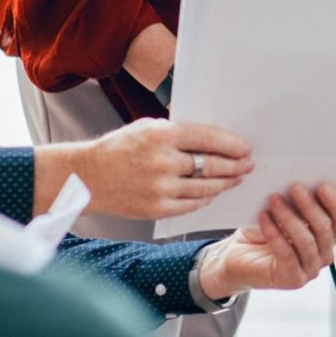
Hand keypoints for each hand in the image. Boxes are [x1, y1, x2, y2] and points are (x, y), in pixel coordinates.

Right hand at [73, 118, 251, 220]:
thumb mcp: (146, 127)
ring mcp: (160, 188)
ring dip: (225, 183)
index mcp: (162, 135)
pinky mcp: (156, 208)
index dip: (231, 144)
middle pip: (212, 165)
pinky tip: (213, 193)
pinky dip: (205, 199)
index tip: (245, 148)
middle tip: (247, 165)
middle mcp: (163, 161)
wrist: (88, 176)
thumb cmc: (119, 148)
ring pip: (205, 188)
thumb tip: (212, 136)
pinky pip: (191, 205)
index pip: (208, 138)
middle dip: (235, 165)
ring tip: (235, 178)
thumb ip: (177, 131)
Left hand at [198, 183, 335, 299]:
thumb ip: (295, 203)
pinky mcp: (292, 279)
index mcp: (326, 237)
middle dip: (310, 206)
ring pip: (306, 241)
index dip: (333, 201)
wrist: (237, 258)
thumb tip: (301, 182)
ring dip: (289, 217)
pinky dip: (274, 233)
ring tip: (275, 200)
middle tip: (295, 188)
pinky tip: (264, 218)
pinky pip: (286, 253)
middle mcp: (323, 255)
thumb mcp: (282, 213)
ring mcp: (310, 270)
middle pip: (324, 229)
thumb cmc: (260, 234)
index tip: (322, 185)